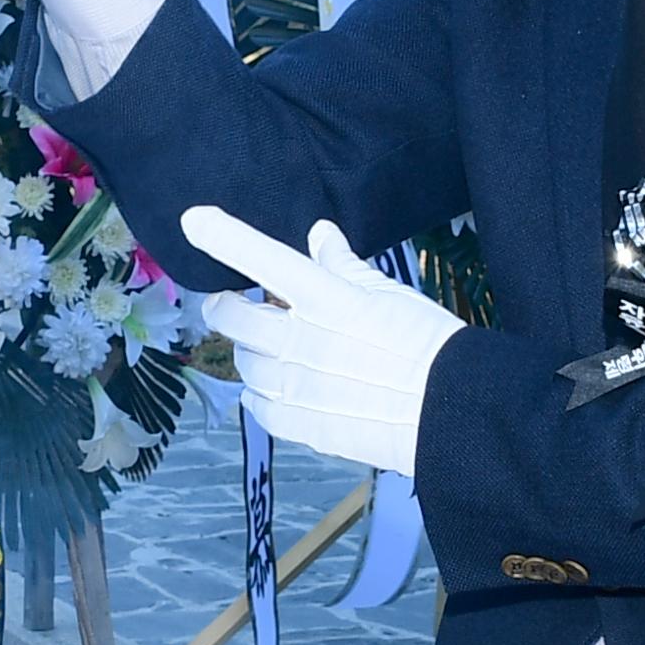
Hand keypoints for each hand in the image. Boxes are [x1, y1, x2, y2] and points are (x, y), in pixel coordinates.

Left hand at [181, 207, 463, 477]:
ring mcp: (293, 386)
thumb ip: (343, 264)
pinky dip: (262, 393)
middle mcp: (299, 341)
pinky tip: (287, 386)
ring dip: (253, 350)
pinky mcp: (297, 424)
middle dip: (230, 306)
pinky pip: (255, 405)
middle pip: (230, 315)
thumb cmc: (427, 345)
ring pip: (243, 360)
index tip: (194, 220)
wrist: (450, 413)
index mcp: (324, 299)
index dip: (222, 235)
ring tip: (284, 350)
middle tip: (250, 307)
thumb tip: (319, 234)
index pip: (260, 257)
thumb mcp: (388, 292)